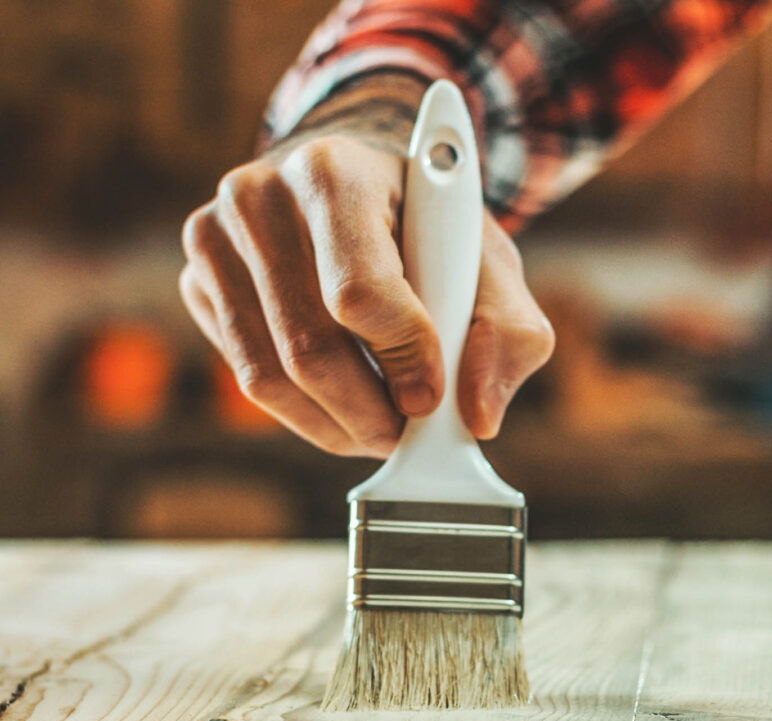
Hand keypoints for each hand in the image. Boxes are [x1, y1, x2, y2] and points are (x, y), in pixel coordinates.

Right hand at [179, 123, 553, 456]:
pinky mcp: (198, 286)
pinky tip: (344, 401)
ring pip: (270, 379)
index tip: (432, 398)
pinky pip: (249, 382)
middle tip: (409, 433)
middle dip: (370, 414)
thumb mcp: (489, 266)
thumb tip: (477, 416)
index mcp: (333, 172)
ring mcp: (215, 241)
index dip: (402, 360)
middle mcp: (257, 196)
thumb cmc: (426, 231)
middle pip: (308, 349)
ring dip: (337, 426)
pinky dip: (306, 414)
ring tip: (383, 423)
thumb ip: (509, 334)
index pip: (357, 293)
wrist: (360, 193)